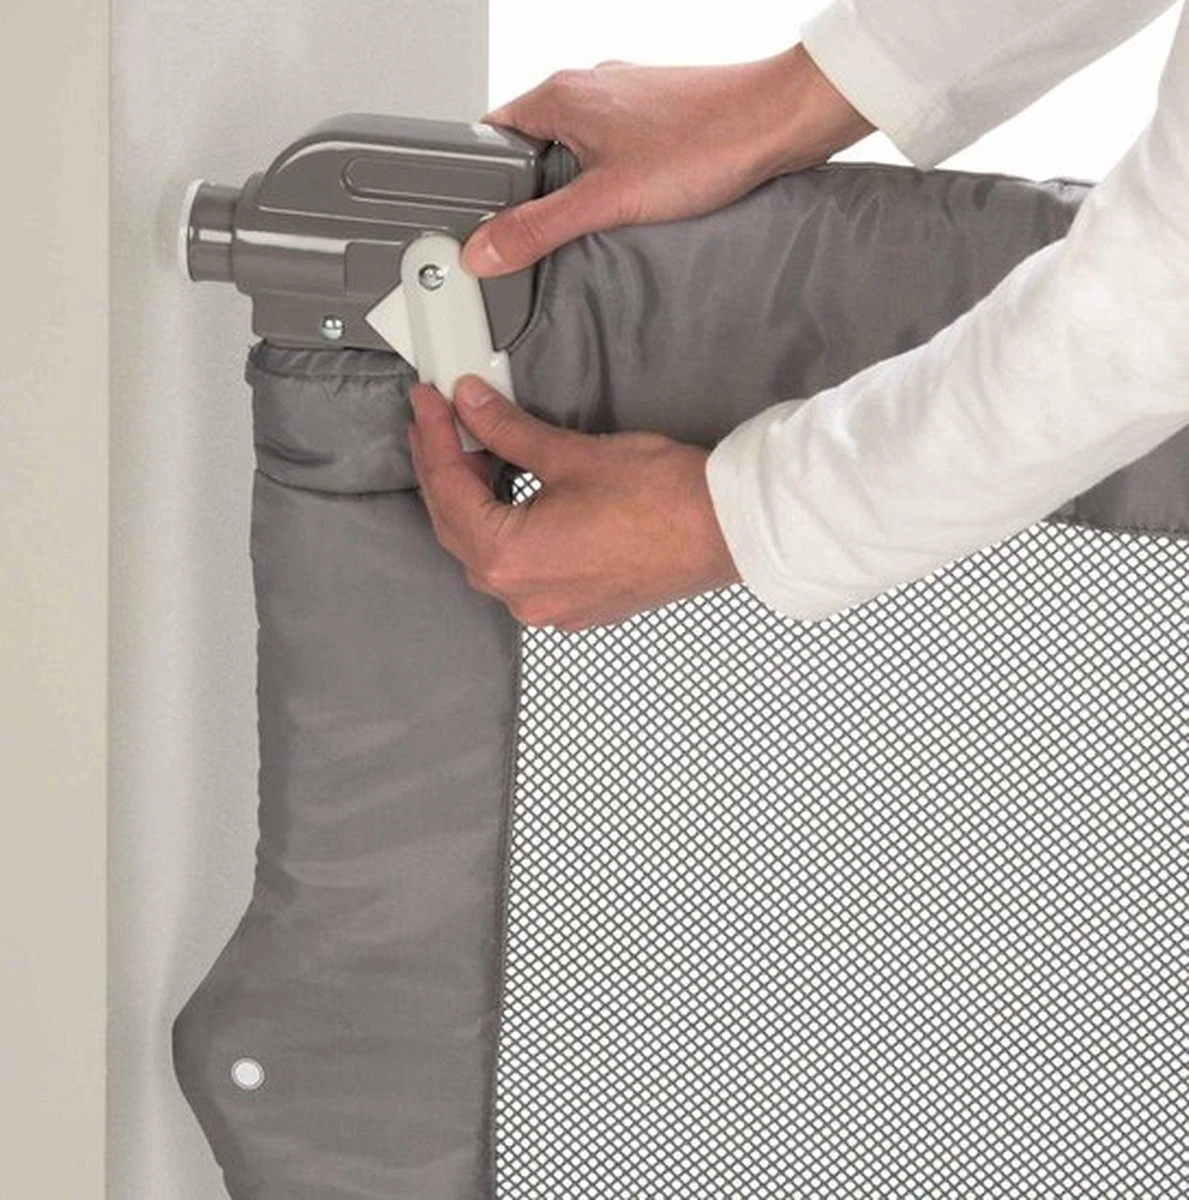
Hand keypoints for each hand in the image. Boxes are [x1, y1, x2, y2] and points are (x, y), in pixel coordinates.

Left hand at [407, 376, 741, 631]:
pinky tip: (512, 500)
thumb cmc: (665, 501)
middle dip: (444, 471)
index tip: (428, 404)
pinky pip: (521, 571)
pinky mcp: (577, 606)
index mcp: (511, 558)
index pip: (448, 492)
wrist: (727, 531)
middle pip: (457, 528)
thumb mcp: (572, 455)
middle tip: (438, 423)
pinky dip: (507, 533)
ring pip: (486, 554)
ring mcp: (551, 608)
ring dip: (473, 505)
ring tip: (474, 455)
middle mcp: (523, 594)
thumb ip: (508, 432)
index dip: (433, 439)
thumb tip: (472, 407)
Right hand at [462, 43, 873, 277]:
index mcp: (559, 96)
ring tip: (588, 225)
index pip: (489, 136)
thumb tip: (485, 250)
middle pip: (529, 146)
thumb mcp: (605, 201)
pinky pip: (610, 150)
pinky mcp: (654, 115)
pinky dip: (608, 180)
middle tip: (535, 237)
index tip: (480, 222)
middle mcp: (586, 87)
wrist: (778, 123)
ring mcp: (622, 99)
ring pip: (572, 148)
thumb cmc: (706, 143)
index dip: (480, 183)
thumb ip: (539, 228)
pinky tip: (627, 207)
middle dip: (528, 194)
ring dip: (572, 189)